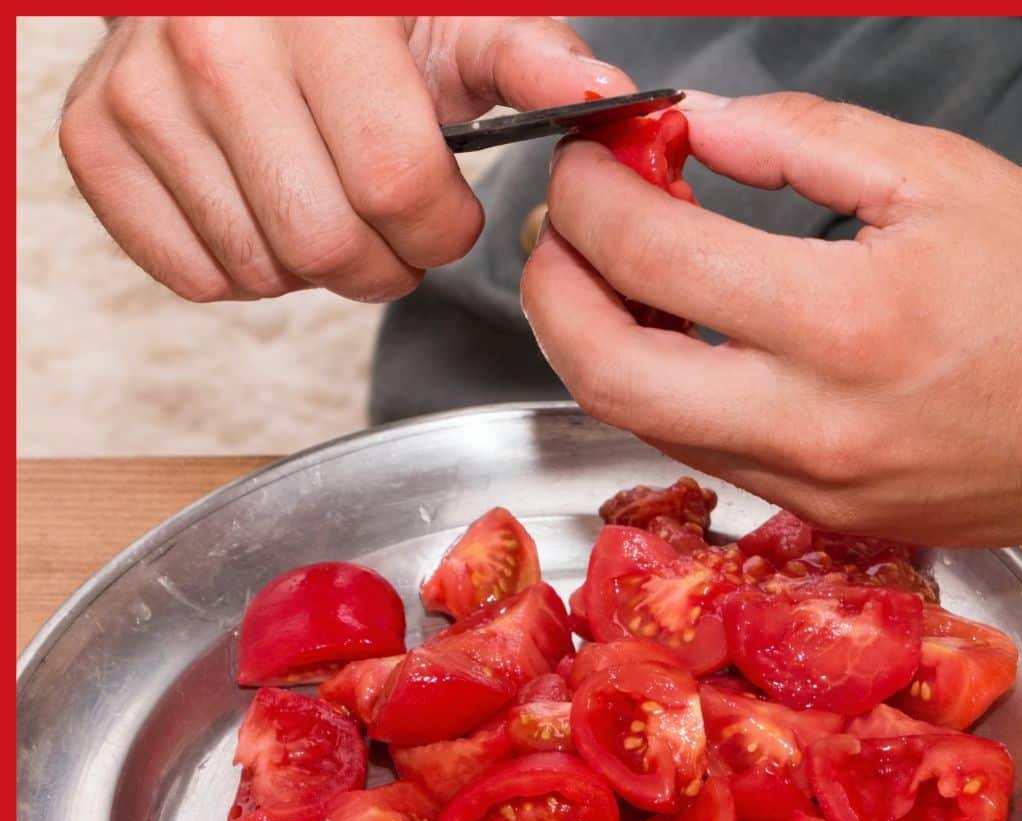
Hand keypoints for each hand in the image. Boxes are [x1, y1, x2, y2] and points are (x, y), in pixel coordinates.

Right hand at [59, 17, 632, 302]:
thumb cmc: (356, 15)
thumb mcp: (456, 22)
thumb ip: (532, 63)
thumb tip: (611, 98)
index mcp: (320, 13)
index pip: (395, 186)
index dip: (440, 228)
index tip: (444, 213)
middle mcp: (213, 42)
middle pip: (328, 245)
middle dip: (384, 262)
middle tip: (390, 228)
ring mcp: (141, 92)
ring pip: (263, 270)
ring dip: (317, 269)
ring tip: (327, 207)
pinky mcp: (94, 140)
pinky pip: (193, 276)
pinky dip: (247, 271)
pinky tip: (265, 213)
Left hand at [522, 92, 1021, 545]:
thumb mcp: (945, 179)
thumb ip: (802, 142)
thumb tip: (699, 126)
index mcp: (849, 322)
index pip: (653, 255)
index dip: (590, 195)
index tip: (589, 161)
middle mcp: (813, 425)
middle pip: (604, 374)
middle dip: (551, 290)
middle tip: (562, 231)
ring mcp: (808, 487)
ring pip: (637, 423)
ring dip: (596, 341)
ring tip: (617, 271)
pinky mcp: (814, 516)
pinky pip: (697, 450)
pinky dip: (660, 386)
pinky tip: (679, 334)